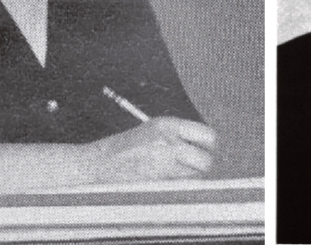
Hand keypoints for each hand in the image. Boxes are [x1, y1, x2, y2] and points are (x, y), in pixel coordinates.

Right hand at [88, 117, 216, 182]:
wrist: (100, 163)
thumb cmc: (127, 147)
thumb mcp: (153, 130)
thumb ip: (179, 135)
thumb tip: (208, 146)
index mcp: (168, 125)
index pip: (207, 135)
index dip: (211, 145)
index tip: (209, 150)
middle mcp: (168, 142)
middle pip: (206, 160)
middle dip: (203, 165)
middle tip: (197, 165)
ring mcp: (162, 163)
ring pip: (195, 176)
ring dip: (191, 176)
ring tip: (176, 172)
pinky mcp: (157, 181)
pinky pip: (180, 185)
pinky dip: (178, 185)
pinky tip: (165, 179)